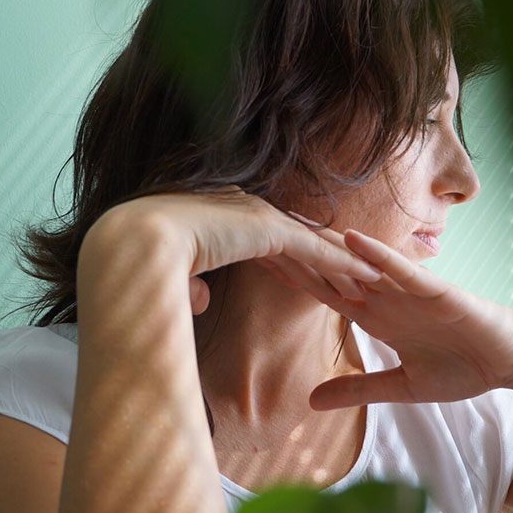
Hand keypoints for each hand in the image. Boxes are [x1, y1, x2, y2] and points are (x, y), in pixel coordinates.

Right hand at [89, 189, 382, 309]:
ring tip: (372, 284)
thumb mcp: (174, 278)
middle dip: (328, 265)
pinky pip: (315, 251)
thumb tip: (199, 300)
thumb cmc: (149, 261)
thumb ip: (191, 286)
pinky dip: (342, 265)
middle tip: (355, 284)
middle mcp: (248, 212)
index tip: (312, 282)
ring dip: (343, 267)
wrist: (140, 240)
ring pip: (314, 247)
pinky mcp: (270, 229)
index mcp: (228, 221)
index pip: (272, 245)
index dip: (295, 265)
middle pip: (300, 243)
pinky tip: (366, 278)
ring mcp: (260, 217)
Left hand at [263, 225, 512, 408]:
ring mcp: (409, 291)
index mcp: (374, 316)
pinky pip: (402, 271)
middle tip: (263, 229)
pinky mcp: (436, 290)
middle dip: (301, 252)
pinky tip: (352, 240)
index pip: (326, 291)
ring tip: (295, 224)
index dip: (295, 277)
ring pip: (362, 264)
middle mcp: (386, 297)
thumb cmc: (460, 367)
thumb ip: (358, 389)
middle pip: (335, 270)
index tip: (263, 261)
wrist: (511, 361)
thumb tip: (310, 402)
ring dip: (330, 245)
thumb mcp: (400, 387)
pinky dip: (379, 256)